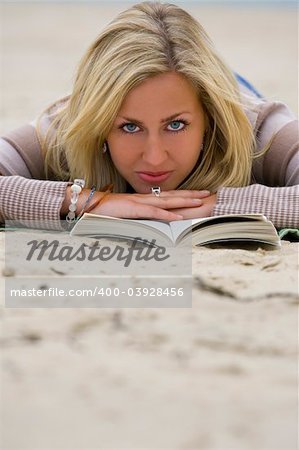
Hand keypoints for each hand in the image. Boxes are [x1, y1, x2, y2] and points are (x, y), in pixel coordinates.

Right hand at [89, 189, 210, 220]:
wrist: (90, 204)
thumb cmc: (107, 210)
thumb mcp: (127, 212)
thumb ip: (139, 215)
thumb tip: (151, 221)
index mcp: (145, 199)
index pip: (169, 195)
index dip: (184, 194)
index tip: (198, 194)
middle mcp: (145, 198)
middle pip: (172, 195)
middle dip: (191, 194)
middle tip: (207, 193)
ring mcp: (140, 202)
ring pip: (166, 201)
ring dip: (183, 201)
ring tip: (199, 201)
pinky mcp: (133, 209)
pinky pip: (152, 212)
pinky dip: (166, 214)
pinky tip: (177, 216)